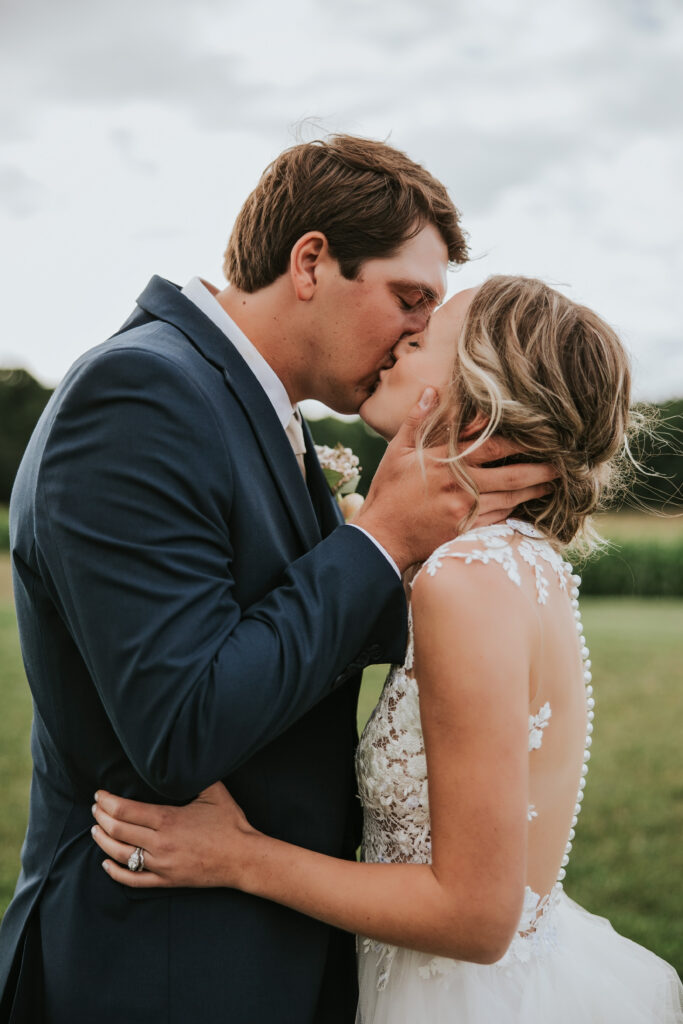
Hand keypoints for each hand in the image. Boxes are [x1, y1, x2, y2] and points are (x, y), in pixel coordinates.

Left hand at [91, 782, 257, 888]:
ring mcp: (161, 864)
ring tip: (95, 829)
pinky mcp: (166, 880)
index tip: (99, 795)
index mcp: (168, 819)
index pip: (125, 810)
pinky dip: (115, 871)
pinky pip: (133, 879)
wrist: (243, 858)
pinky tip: (106, 862)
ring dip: (103, 840)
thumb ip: (195, 775)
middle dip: (101, 817)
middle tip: (95, 808)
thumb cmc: (230, 823)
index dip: (107, 802)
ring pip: (120, 854)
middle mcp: (160, 843)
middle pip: (118, 830)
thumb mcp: (214, 792)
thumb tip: (184, 756)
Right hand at [354, 388, 556, 571]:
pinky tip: (528, 505)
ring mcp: (466, 511)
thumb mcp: (397, 451)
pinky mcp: (465, 531)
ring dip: (535, 490)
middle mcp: (462, 486)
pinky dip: (516, 511)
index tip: (544, 434)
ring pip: (511, 498)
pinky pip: (498, 519)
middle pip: (512, 475)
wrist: (382, 537)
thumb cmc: (389, 492)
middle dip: (541, 469)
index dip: (522, 440)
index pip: (494, 446)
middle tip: (565, 465)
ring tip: (555, 483)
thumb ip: (418, 420)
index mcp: (448, 462)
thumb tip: (433, 390)